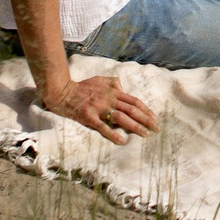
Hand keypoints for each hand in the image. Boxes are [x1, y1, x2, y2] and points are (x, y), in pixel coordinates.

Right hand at [36, 71, 158, 144]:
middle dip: (146, 119)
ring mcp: (99, 108)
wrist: (62, 91)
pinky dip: (113, 134)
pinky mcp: (89, 117)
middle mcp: (108, 99)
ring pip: (121, 118)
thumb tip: (123, 88)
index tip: (155, 118)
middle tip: (157, 128)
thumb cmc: (81, 86)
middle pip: (131, 109)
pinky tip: (122, 141)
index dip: (146, 110)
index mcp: (112, 91)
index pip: (134, 101)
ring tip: (145, 134)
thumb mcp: (99, 79)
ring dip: (135, 127)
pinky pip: (103, 127)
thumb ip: (113, 82)